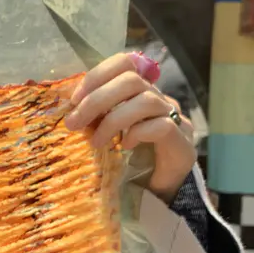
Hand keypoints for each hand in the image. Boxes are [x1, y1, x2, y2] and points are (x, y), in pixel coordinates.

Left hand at [64, 52, 196, 202]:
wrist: (165, 190)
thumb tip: (70, 111)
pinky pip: (161, 126)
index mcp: (143, 92)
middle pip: (132, 80)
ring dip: (113, 120)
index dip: (98, 74)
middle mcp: (161, 99)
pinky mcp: (182, 141)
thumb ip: (98, 118)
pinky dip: (138, 134)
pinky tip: (126, 146)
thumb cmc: (135, 159)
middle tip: (74, 122)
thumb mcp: (111, 133)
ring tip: (95, 142)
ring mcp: (175, 118)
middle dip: (97, 99)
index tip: (75, 98)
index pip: (125, 63)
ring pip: (146, 101)